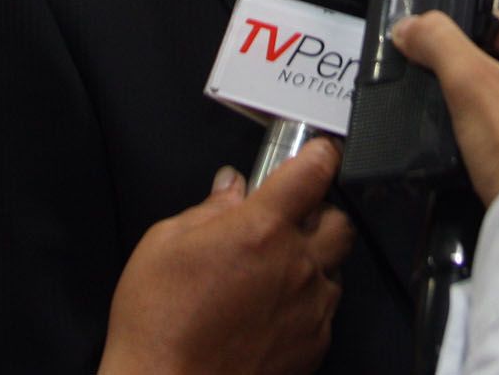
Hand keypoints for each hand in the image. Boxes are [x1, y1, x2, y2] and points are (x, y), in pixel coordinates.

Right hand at [98, 138, 353, 374]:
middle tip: (286, 221)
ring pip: (334, 267)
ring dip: (312, 261)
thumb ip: (206, 210)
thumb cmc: (159, 325)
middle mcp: (296, 265)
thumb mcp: (163, 245)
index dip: (320, 155)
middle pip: (339, 220)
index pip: (314, 171)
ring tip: (271, 272)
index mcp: (261, 229)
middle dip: (318, 213)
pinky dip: (307, 301)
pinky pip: (326, 309)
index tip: (318, 152)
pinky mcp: (314, 345)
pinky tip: (271, 309)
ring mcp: (310, 308)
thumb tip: (229, 191)